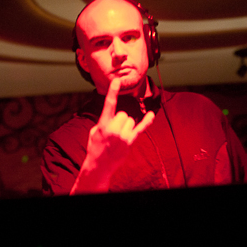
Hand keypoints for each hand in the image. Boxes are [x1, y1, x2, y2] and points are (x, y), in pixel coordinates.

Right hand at [70, 78, 154, 193]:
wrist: (99, 165)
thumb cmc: (95, 147)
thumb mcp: (94, 132)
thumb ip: (103, 121)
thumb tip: (113, 116)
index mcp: (103, 124)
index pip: (109, 105)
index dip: (113, 92)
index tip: (116, 81)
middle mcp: (114, 129)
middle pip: (123, 114)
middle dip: (120, 120)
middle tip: (113, 131)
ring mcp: (123, 136)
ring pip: (130, 121)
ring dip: (126, 126)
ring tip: (118, 137)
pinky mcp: (130, 142)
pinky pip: (141, 128)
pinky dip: (147, 121)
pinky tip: (151, 114)